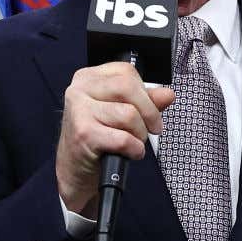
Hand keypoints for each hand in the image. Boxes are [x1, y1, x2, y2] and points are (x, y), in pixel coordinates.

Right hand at [56, 62, 174, 217]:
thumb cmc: (96, 137)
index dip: (145, 93)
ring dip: (140, 134)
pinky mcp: (83, 134)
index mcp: (88, 78)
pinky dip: (134, 149)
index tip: (149, 109)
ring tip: (134, 141)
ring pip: (128, 114)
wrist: (74, 168)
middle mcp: (80, 90)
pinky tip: (129, 152)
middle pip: (128, 88)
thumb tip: (167, 95)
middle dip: (149, 112)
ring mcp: (79, 111)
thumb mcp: (120, 113)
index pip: (126, 72)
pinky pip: (123, 139)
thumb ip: (145, 100)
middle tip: (152, 128)